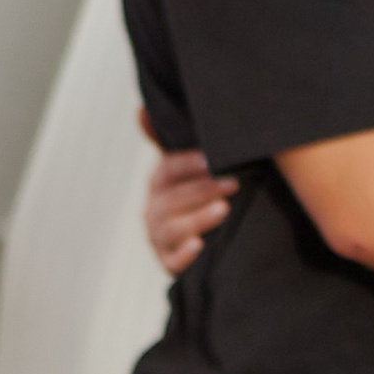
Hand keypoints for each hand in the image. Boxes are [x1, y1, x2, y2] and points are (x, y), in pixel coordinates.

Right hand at [140, 119, 233, 273]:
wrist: (200, 243)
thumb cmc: (195, 197)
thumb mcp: (183, 170)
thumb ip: (167, 142)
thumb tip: (140, 110)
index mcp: (158, 183)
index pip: (168, 170)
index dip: (188, 164)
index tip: (212, 159)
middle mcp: (154, 209)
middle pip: (173, 199)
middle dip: (203, 191)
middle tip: (233, 184)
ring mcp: (159, 238)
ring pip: (173, 229)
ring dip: (198, 219)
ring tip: (224, 211)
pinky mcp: (168, 263)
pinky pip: (173, 261)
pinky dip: (185, 255)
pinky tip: (200, 246)